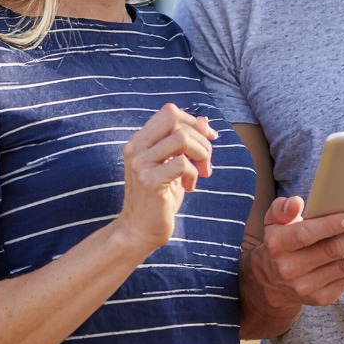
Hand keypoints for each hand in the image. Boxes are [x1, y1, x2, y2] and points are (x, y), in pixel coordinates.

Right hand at [113, 104, 216, 255]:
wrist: (140, 231)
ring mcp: (140, 164)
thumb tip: (204, 120)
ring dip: (200, 154)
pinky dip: (193, 174)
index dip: (193, 122)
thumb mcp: (175, 166)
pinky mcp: (150, 181)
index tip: (208, 140)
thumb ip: (186, 143)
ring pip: (181, 138)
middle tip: (205, 160)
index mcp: (139, 141)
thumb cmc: (159, 198)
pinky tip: (189, 187)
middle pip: (174, 118)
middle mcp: (136, 148)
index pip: (169, 112)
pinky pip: (182, 163)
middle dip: (199, 136)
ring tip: (201, 172)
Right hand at [248, 196, 343, 309]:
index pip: (305, 235)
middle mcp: (290, 270)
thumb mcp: (272, 222)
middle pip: (333, 251)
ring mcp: (306, 287)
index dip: (330, 226)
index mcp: (277, 246)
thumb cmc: (279, 243)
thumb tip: (296, 203)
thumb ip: (283, 209)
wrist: (271, 283)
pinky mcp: (321, 298)